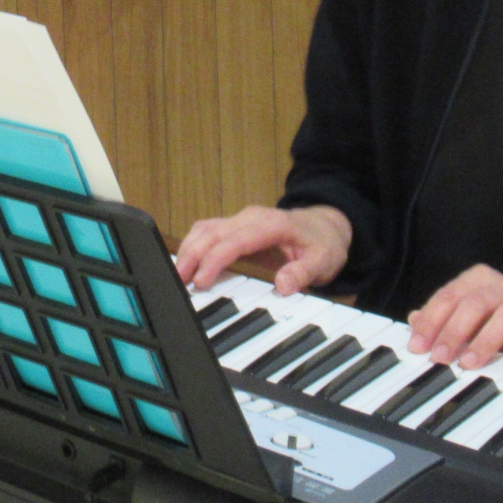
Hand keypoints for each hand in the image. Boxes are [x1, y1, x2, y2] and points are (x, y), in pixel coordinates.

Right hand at [173, 204, 352, 295]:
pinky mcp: (235, 226)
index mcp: (271, 224)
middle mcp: (251, 217)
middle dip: (192, 254)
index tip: (201, 280)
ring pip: (206, 228)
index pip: (236, 240)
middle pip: (213, 231)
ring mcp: (241, 219)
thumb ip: (304, 272)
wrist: (325, 226)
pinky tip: (185, 261)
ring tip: (177, 274)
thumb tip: (282, 285)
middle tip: (179, 281)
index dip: (215, 259)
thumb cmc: (323, 243)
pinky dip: (193, 244)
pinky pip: (209, 230)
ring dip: (189, 249)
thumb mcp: (324, 260)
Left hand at [408, 265, 502, 374]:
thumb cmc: (499, 318)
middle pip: (473, 304)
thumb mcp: (469, 313)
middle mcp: (501, 287)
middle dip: (453, 332)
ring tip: (469, 364)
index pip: (448, 296)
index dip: (430, 321)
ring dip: (484, 341)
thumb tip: (413, 321)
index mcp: (476, 279)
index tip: (418, 346)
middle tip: (439, 357)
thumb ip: (442, 316)